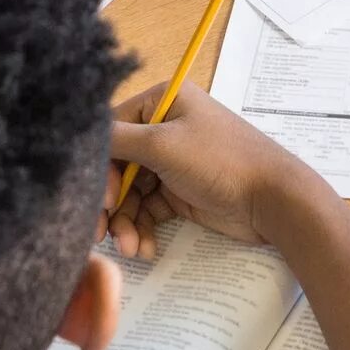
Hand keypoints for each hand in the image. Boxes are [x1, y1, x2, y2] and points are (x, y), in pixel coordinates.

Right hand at [102, 83, 325, 257]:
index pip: (111, 129)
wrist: (272, 201)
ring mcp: (172, 161)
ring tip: (131, 248)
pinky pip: (147, 209)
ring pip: (129, 193)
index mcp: (162, 101)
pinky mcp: (180, 192)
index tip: (101, 200)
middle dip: (108, 203)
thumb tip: (77, 133)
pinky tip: (146, 249)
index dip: (99, 166)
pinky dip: (142, 229)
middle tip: (100, 234)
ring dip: (125, 223)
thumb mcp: (162, 145)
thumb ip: (115, 139)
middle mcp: (164, 127)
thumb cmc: (220, 161)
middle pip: (117, 165)